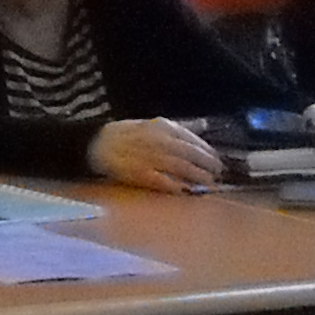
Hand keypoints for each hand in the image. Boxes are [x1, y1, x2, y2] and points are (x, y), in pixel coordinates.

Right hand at [88, 117, 223, 192]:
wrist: (97, 145)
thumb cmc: (127, 135)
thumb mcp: (153, 124)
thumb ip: (179, 127)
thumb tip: (204, 124)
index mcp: (163, 127)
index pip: (193, 140)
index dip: (208, 152)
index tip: (217, 161)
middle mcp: (159, 141)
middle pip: (191, 154)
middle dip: (207, 165)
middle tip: (218, 174)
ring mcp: (150, 157)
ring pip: (181, 168)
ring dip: (198, 177)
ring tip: (208, 184)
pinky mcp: (141, 173)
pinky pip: (164, 181)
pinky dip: (177, 186)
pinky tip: (186, 191)